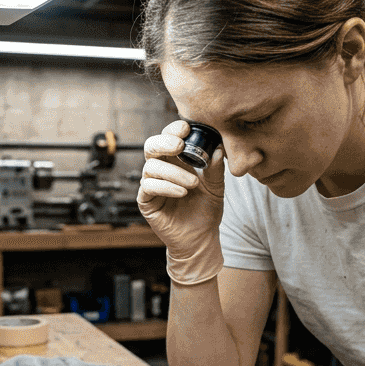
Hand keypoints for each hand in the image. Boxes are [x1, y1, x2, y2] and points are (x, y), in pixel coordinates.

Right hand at [138, 120, 224, 284]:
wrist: (200, 237)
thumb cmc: (206, 209)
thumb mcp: (216, 187)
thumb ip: (215, 168)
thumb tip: (218, 148)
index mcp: (176, 160)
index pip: (168, 137)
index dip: (173, 129)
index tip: (186, 128)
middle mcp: (161, 169)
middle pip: (151, 146)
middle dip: (164, 142)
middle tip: (180, 146)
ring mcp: (151, 185)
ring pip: (151, 167)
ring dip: (173, 172)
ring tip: (192, 184)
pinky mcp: (146, 202)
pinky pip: (148, 187)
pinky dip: (166, 187)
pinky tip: (182, 193)